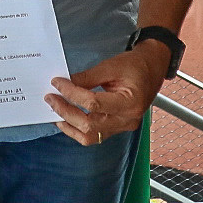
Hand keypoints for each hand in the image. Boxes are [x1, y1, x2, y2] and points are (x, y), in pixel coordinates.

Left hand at [45, 43, 167, 145]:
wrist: (151, 69)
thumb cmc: (135, 65)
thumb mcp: (111, 66)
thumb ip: (87, 77)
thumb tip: (64, 83)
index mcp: (130, 103)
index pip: (94, 103)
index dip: (72, 93)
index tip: (57, 83)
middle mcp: (127, 120)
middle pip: (89, 124)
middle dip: (66, 111)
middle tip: (51, 97)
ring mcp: (122, 128)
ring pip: (89, 136)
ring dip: (68, 124)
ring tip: (54, 110)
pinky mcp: (116, 129)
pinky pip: (93, 136)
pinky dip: (76, 129)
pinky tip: (65, 118)